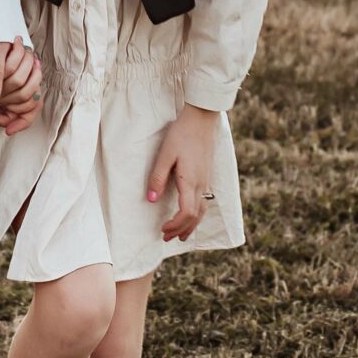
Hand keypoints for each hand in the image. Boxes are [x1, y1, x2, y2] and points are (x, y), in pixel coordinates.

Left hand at [148, 104, 216, 240]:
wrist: (202, 119)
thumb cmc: (182, 134)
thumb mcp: (165, 154)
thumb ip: (157, 178)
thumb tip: (150, 200)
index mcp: (190, 181)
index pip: (186, 213)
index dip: (175, 225)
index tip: (162, 230)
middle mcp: (201, 184)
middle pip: (195, 216)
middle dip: (181, 230)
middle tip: (167, 238)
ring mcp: (206, 180)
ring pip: (202, 210)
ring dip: (191, 225)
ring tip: (181, 234)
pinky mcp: (207, 175)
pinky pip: (205, 202)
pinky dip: (197, 214)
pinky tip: (192, 214)